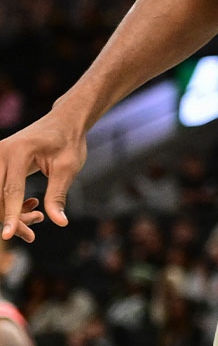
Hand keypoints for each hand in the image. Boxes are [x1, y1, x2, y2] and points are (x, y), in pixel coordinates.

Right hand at [0, 112, 86, 240]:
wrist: (63, 121)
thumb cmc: (69, 142)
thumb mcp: (68, 168)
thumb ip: (58, 195)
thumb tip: (59, 222)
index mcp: (19, 151)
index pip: (11, 190)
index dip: (11, 215)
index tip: (8, 236)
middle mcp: (0, 152)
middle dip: (12, 218)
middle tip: (36, 225)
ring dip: (11, 212)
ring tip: (37, 215)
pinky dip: (9, 203)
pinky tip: (30, 205)